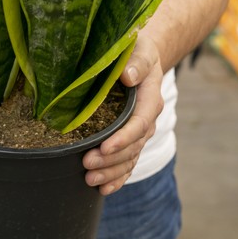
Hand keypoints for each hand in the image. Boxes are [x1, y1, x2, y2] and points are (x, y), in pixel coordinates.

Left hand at [82, 34, 164, 194]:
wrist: (140, 56)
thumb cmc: (136, 49)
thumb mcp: (139, 49)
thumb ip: (136, 62)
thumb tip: (128, 76)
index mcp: (150, 99)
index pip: (139, 123)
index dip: (123, 138)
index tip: (104, 146)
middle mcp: (147, 119)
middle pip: (133, 146)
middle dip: (111, 159)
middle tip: (86, 164)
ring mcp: (139, 132)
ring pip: (130, 158)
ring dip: (111, 172)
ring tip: (90, 179)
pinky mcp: (130, 139)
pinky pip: (128, 162)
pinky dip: (117, 177)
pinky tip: (103, 189)